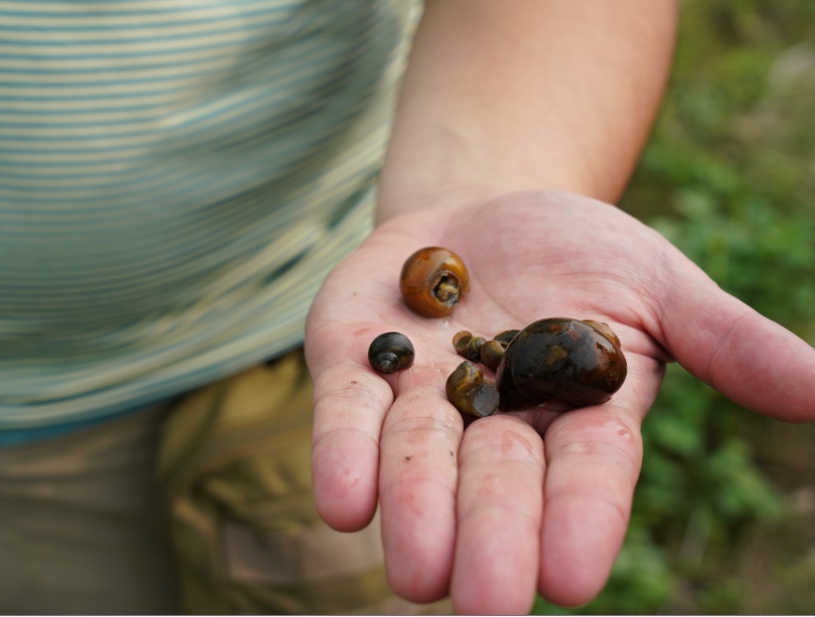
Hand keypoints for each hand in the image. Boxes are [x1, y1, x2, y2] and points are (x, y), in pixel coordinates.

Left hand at [306, 190, 814, 613]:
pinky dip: (343, 453)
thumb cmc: (579, 254)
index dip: (579, 520)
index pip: (586, 475)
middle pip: (495, 484)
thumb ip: (725, 339)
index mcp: (575, 414)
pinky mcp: (353, 361)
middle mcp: (494, 423)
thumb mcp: (657, 283)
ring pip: (415, 459)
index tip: (572, 577)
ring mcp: (417, 395)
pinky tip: (344, 504)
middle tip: (485, 604)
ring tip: (415, 573)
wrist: (480, 212)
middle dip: (491, 537)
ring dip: (415, 510)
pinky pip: (345, 412)